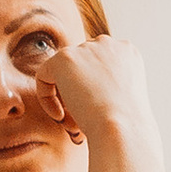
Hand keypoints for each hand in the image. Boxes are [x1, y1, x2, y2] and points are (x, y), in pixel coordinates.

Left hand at [43, 31, 159, 165]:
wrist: (122, 127)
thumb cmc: (126, 124)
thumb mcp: (124, 98)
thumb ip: (107, 85)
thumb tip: (83, 92)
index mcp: (127, 52)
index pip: (98, 64)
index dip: (91, 88)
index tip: (93, 111)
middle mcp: (108, 44)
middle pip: (80, 65)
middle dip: (76, 92)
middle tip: (78, 119)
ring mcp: (86, 48)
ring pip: (62, 72)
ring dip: (63, 98)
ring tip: (71, 122)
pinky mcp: (64, 58)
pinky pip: (44, 77)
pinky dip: (47, 99)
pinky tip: (61, 117)